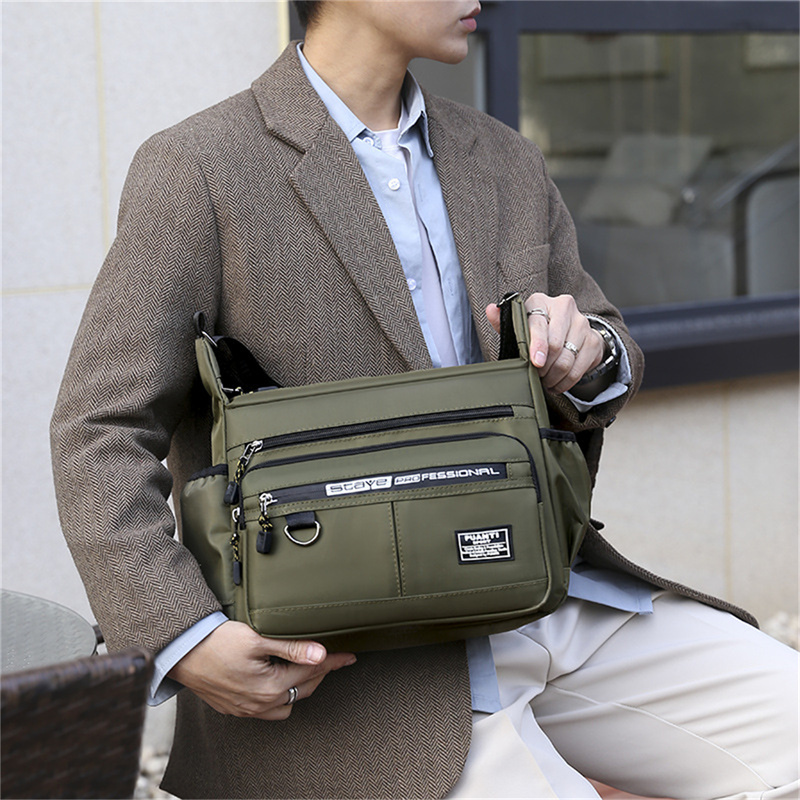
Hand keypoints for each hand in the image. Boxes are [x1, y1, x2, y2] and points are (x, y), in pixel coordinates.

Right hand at [168, 620, 356, 719]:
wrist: (182, 652)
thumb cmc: (218, 641)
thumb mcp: (258, 639)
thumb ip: (291, 648)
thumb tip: (320, 653)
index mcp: (270, 687)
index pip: (312, 672)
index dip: (333, 662)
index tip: (349, 656)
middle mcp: (260, 704)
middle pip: (303, 690)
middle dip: (321, 674)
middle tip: (333, 659)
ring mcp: (246, 709)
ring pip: (286, 706)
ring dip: (300, 689)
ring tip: (308, 670)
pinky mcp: (234, 708)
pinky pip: (266, 710)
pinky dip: (280, 698)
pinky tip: (279, 683)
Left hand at [486, 293, 603, 393]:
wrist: (565, 331)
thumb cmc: (535, 329)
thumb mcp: (518, 326)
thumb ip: (503, 321)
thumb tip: (491, 310)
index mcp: (541, 301)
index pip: (538, 324)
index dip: (537, 345)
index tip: (535, 362)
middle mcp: (565, 307)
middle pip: (555, 344)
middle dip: (543, 367)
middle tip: (537, 375)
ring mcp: (582, 323)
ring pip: (567, 359)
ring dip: (554, 377)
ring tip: (545, 381)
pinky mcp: (594, 340)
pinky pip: (579, 368)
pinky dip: (566, 381)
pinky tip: (557, 383)